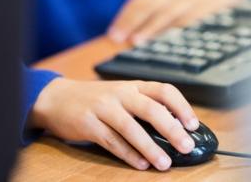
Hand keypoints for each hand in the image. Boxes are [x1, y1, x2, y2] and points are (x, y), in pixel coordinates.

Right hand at [28, 78, 198, 170]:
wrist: (56, 98)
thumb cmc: (97, 99)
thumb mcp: (122, 95)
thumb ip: (144, 107)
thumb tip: (174, 130)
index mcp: (133, 86)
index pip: (164, 91)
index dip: (182, 107)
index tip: (193, 124)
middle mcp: (121, 94)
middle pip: (151, 109)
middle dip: (172, 129)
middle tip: (186, 146)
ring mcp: (103, 108)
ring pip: (131, 128)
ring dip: (150, 147)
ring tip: (164, 163)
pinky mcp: (88, 124)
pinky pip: (111, 141)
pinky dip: (128, 154)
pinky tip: (140, 164)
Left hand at [107, 0, 249, 44]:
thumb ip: (159, 8)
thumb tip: (135, 32)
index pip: (141, 1)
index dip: (126, 17)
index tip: (113, 34)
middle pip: (150, 5)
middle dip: (133, 22)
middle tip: (118, 39)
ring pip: (168, 12)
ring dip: (151, 27)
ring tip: (136, 40)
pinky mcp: (208, 7)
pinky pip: (190, 18)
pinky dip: (176, 28)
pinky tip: (167, 38)